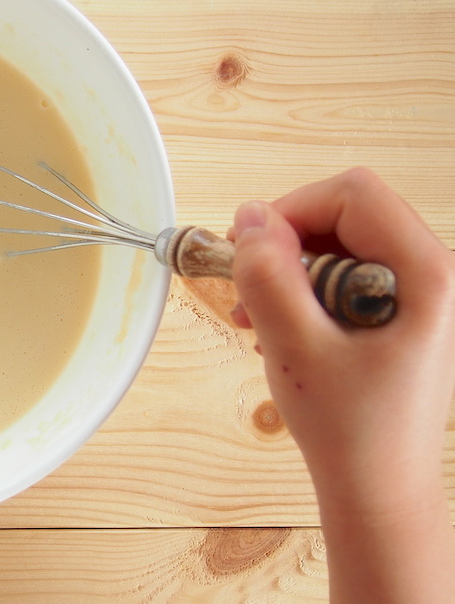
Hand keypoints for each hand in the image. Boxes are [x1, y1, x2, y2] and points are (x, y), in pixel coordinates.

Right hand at [228, 168, 454, 601]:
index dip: (291, 210)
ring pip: (342, 242)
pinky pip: (347, 273)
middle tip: (248, 290)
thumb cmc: (350, 430)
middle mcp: (434, 275)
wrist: (379, 489)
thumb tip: (251, 217)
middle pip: (347, 213)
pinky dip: (307, 291)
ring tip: (261, 320)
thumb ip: (269, 276)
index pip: (352, 194)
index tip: (250, 252)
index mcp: (426, 274)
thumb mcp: (294, 347)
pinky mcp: (403, 312)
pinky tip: (284, 330)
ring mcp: (421, 294)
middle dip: (288, 244)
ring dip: (292, 271)